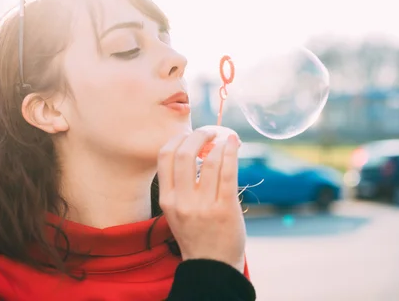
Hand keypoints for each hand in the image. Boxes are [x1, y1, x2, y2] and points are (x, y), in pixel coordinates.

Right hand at [157, 128, 245, 272]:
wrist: (212, 265)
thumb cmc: (196, 233)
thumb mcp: (176, 210)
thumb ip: (179, 184)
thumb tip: (192, 148)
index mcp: (167, 200)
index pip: (164, 156)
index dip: (177, 138)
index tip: (189, 134)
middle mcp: (182, 201)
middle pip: (184, 153)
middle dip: (198, 135)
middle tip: (208, 132)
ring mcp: (204, 206)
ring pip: (209, 161)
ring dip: (218, 143)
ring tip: (224, 138)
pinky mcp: (225, 208)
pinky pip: (228, 172)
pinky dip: (231, 152)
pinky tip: (233, 143)